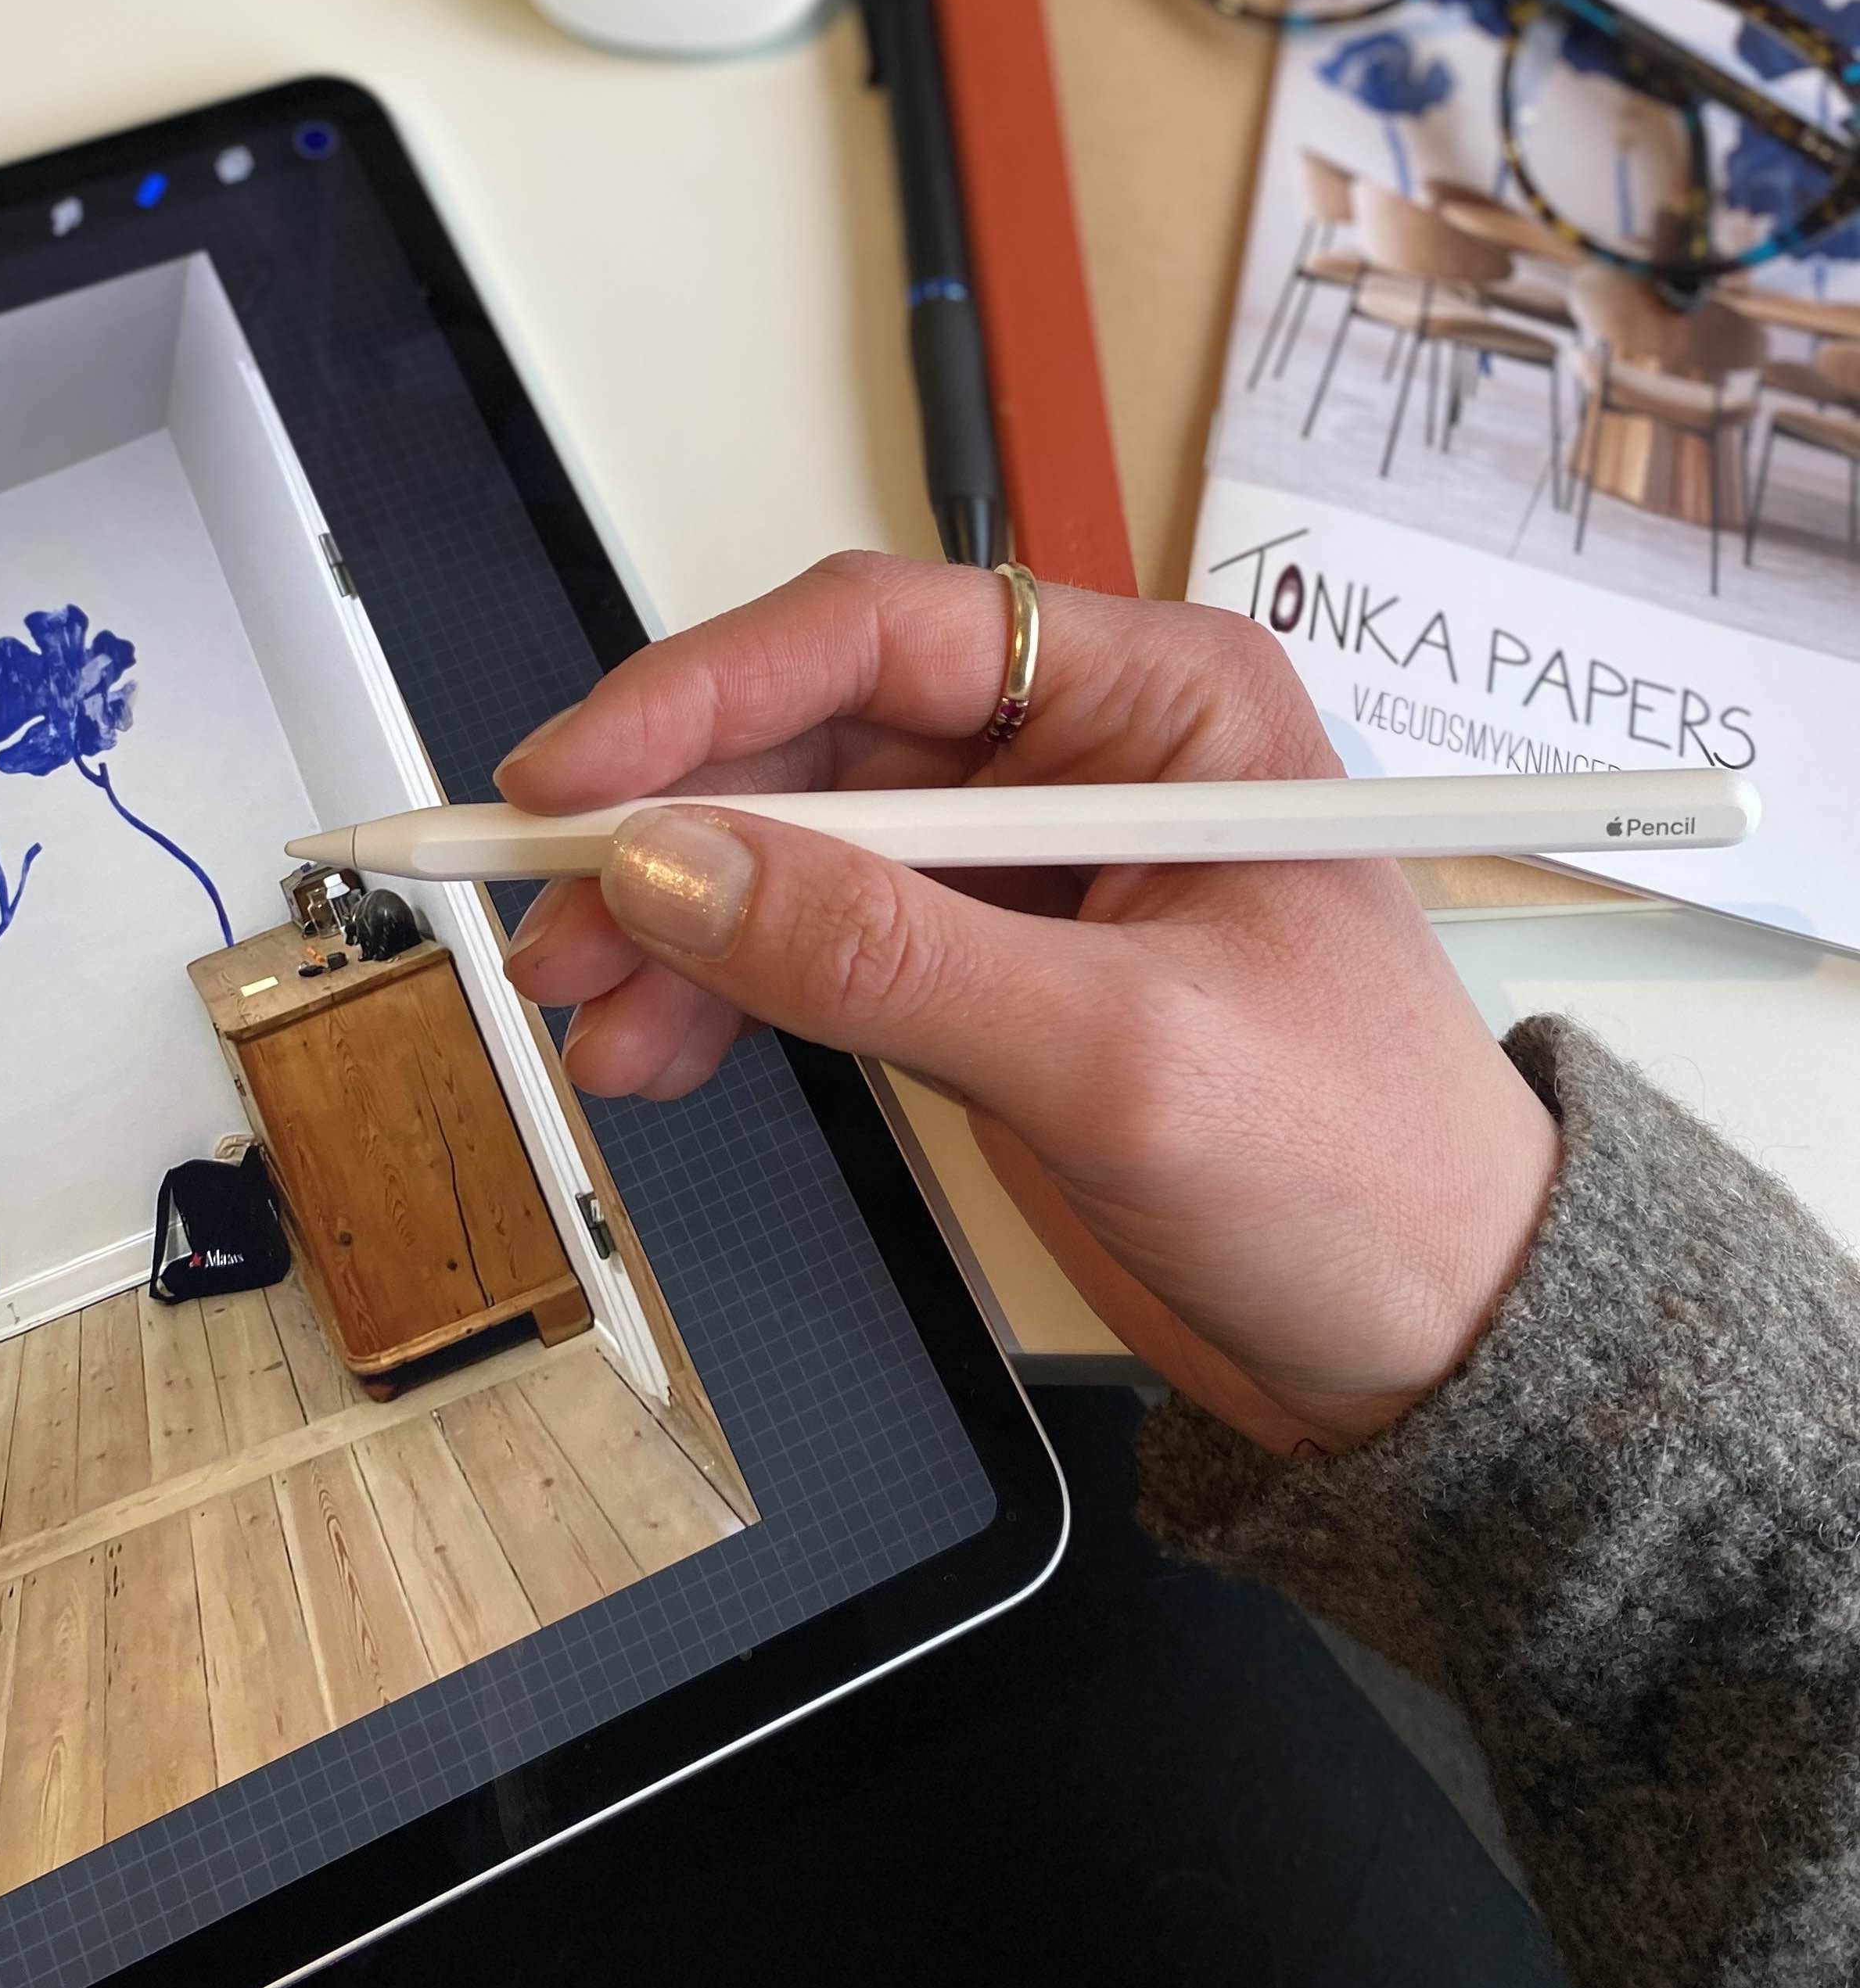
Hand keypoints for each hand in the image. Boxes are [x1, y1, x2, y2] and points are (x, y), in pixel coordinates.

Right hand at [498, 553, 1560, 1456]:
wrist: (1438, 1355)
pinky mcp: (988, 968)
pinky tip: (662, 1051)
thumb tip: (679, 866)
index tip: (571, 774)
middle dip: (671, 827)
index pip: (887, 632)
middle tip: (550, 918)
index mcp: (1162, 699)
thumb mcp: (1119, 1056)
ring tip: (592, 1016)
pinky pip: (816, 942)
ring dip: (679, 922)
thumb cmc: (1371, 1177)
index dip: (707, 692)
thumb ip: (888, 954)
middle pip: (817, 735)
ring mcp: (1026, 865)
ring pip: (793, 843)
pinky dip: (724, 991)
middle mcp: (1084, 754)